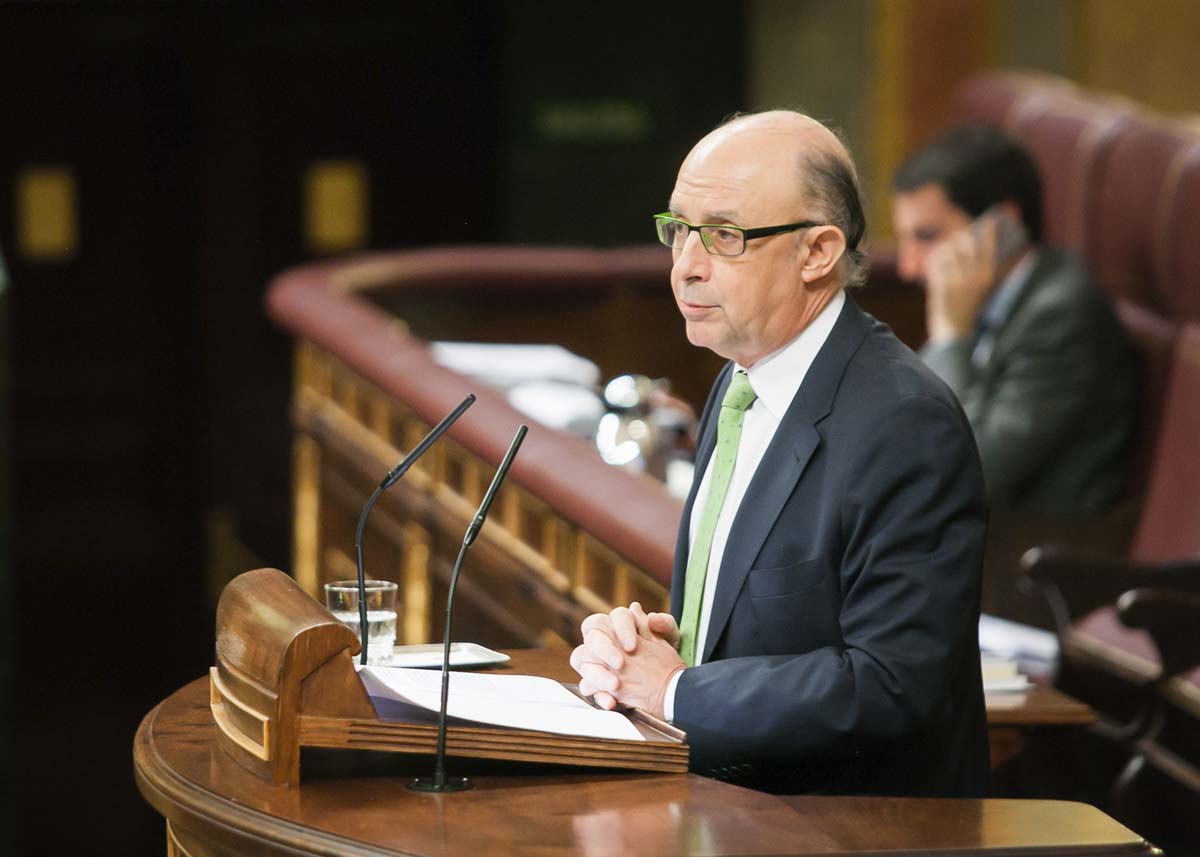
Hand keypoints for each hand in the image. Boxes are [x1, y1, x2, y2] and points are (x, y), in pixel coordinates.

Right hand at [570, 602, 683, 717]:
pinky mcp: (597, 684)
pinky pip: (588, 687)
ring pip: (581, 660)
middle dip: (604, 649)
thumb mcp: (672, 640)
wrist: (669, 686)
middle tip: (620, 664)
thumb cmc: (666, 657)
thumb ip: (665, 624)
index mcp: (622, 625)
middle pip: (592, 635)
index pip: (615, 616)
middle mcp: (605, 640)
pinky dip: (599, 696)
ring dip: (597, 674)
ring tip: (615, 685)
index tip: (633, 646)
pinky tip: (612, 702)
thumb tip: (652, 618)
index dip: (621, 628)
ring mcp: (598, 662)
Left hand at [923, 217, 998, 341]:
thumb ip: (977, 270)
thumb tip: (973, 248)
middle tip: (958, 238)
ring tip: (943, 252)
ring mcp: (957, 280)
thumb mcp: (979, 289)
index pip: (989, 248)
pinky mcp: (941, 286)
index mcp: (987, 277)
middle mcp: (974, 277)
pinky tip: (934, 264)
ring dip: (944, 249)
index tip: (988, 222)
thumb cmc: (968, 310)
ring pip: (948, 251)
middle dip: (961, 239)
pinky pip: (935, 264)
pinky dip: (934, 262)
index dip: (989, 233)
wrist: (955, 333)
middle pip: (967, 244)